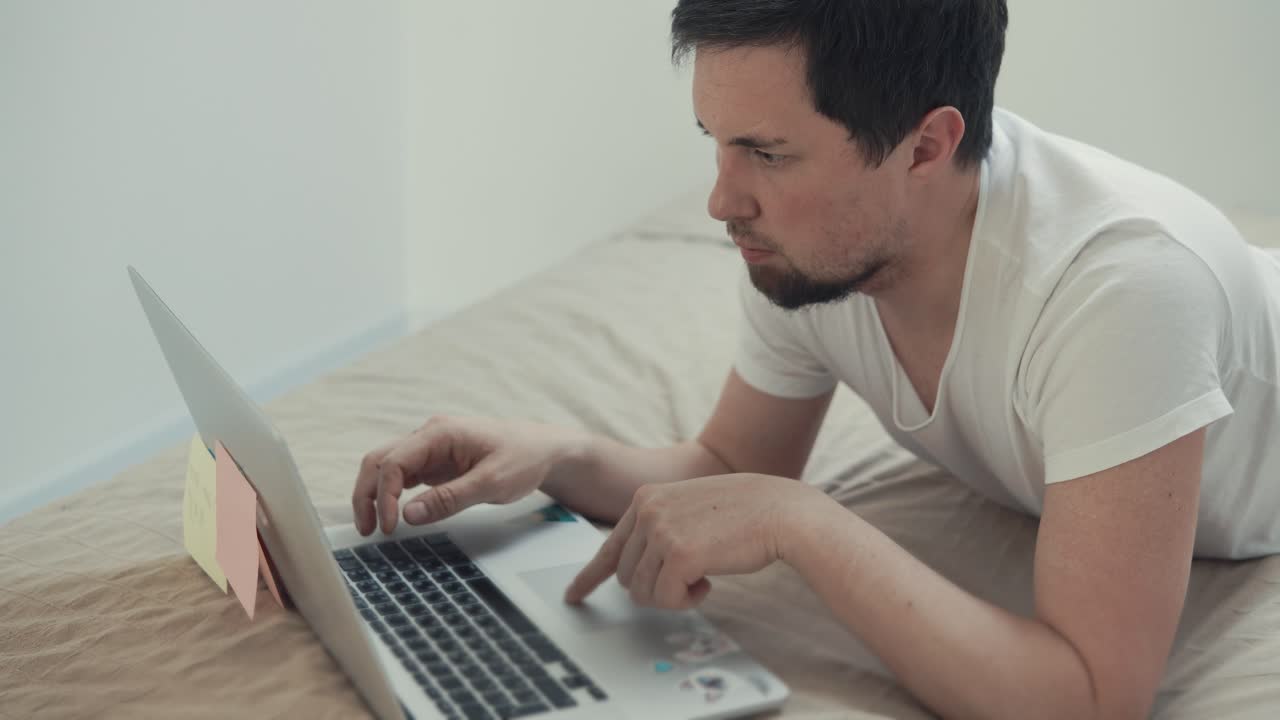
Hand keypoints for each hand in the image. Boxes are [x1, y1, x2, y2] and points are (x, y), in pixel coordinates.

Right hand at [352, 416, 580, 534]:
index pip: (394, 462)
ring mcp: (430, 449)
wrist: (544, 451)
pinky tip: (393, 516)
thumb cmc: (523, 458)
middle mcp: (429, 436)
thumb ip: (450, 498)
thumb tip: (408, 514)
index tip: (391, 526)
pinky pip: (404, 477)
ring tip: (374, 527)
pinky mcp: (436, 463)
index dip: (385, 495)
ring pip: (387, 468)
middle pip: (380, 461)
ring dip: (376, 495)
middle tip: (368, 530)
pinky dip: (393, 495)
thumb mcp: (491, 482)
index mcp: (439, 433)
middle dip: (367, 495)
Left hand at [564, 473, 818, 608]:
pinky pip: (667, 599)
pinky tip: (708, 583)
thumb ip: (660, 529)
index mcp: (645, 498)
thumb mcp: (689, 509)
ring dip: (673, 596)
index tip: (573, 596)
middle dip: (655, 589)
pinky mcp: (679, 554)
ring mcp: (661, 531)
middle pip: (628, 578)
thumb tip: (634, 573)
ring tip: (702, 577)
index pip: (610, 546)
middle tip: (688, 582)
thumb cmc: (743, 514)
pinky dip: (688, 601)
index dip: (590, 576)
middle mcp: (646, 511)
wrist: (779, 511)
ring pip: (644, 593)